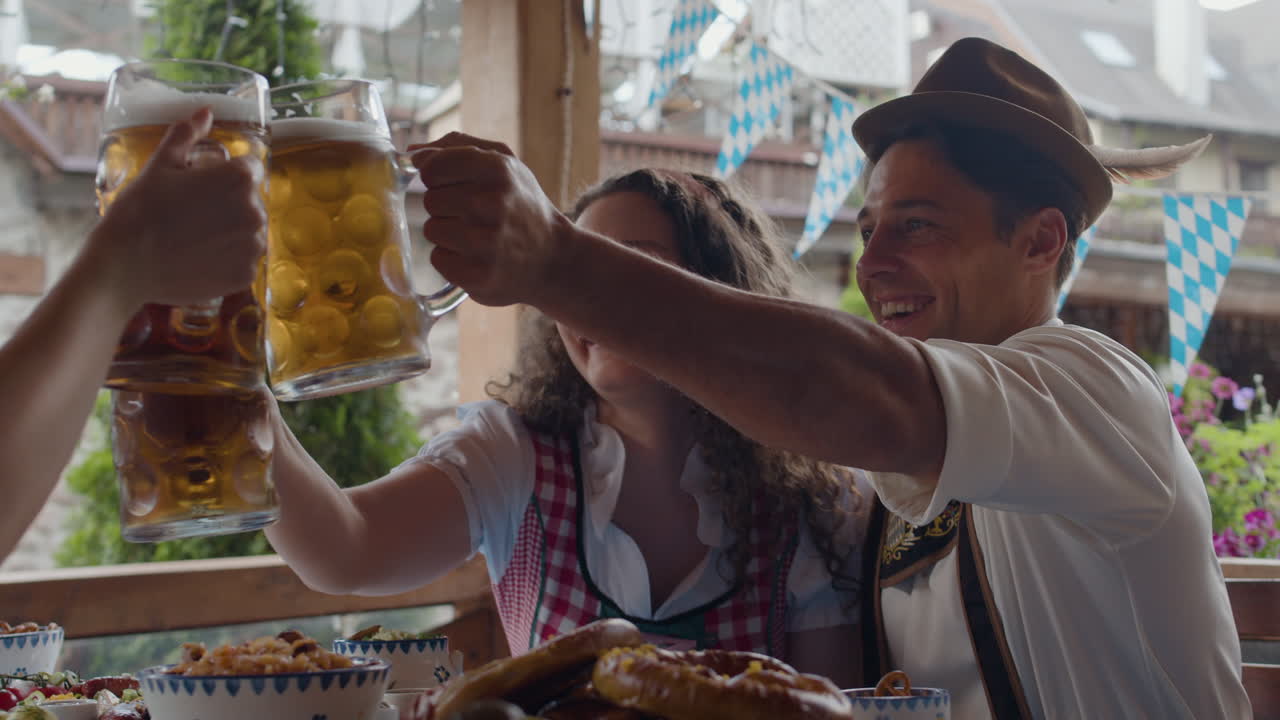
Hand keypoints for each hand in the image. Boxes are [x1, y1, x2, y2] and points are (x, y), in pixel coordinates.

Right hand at [91, 107, 266, 308]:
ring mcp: (252, 247)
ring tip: (195, 237)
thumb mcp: (161, 163)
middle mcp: (254, 212)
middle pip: (250, 200)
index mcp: (239, 179)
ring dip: (231, 232)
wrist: (124, 264)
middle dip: (228, 203)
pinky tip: (199, 257)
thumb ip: (187, 134)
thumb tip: (205, 112)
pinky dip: (228, 260)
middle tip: (193, 213)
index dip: (225, 174)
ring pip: (249, 232)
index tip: (203, 185)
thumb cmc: (140, 210)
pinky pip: (244, 262)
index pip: (249, 168)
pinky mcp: (245, 275)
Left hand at [409, 132, 570, 306]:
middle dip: (445, 207)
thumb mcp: (504, 163)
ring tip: (476, 236)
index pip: (432, 167)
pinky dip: (451, 259)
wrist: (554, 259)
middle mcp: (493, 203)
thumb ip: (456, 147)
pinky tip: (475, 257)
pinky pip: (438, 258)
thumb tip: (412, 153)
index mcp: (498, 169)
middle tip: (473, 215)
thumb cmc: (521, 205)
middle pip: (430, 200)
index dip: (435, 177)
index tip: (451, 184)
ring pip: (431, 230)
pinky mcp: (479, 275)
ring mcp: (487, 242)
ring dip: (447, 234)